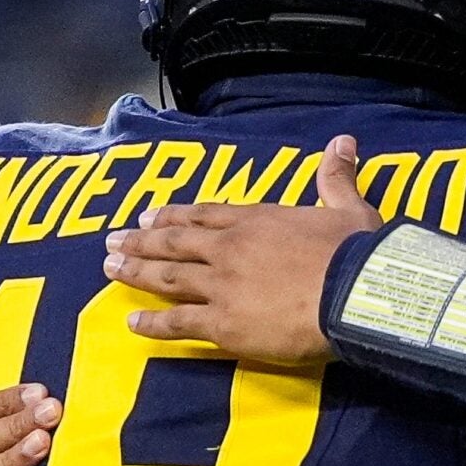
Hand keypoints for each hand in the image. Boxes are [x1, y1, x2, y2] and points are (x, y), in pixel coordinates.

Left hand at [102, 134, 380, 364]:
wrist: (352, 293)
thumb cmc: (355, 253)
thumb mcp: (349, 208)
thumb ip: (337, 178)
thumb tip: (343, 141)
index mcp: (257, 221)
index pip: (206, 215)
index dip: (176, 216)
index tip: (151, 215)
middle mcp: (230, 249)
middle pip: (176, 243)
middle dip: (142, 241)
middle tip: (114, 240)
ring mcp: (221, 286)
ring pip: (168, 277)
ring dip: (137, 272)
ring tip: (111, 269)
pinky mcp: (222, 324)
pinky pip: (178, 322)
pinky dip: (153, 323)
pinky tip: (133, 324)